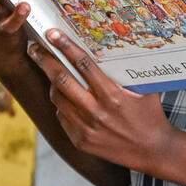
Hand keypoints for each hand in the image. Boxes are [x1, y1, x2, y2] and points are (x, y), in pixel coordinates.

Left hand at [29, 28, 177, 173]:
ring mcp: (85, 128)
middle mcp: (96, 111)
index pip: (83, 64)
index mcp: (112, 95)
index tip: (52, 34)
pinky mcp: (80, 140)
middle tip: (33, 47)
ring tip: (49, 70)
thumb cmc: (150, 115)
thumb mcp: (144, 89)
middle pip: (61, 80)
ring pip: (57, 98)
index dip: (65, 47)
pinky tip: (66, 97)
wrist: (152, 151)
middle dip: (44, 60)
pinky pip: (62, 116)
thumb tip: (112, 48)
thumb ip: (127, 72)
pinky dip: (61, 104)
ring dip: (52, 82)